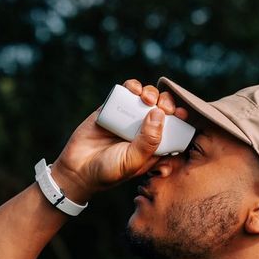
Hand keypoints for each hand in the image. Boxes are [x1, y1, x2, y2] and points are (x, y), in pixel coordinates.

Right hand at [50, 79, 189, 202]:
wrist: (77, 169)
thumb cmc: (108, 171)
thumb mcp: (132, 162)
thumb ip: (148, 142)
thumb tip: (159, 113)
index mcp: (154, 145)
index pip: (175, 127)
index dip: (181, 118)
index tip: (182, 113)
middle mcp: (143, 130)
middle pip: (163, 109)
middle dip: (167, 102)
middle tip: (163, 106)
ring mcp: (128, 118)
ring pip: (147, 97)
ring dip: (151, 93)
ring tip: (146, 99)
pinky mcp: (112, 108)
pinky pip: (126, 92)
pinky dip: (132, 86)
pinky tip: (134, 90)